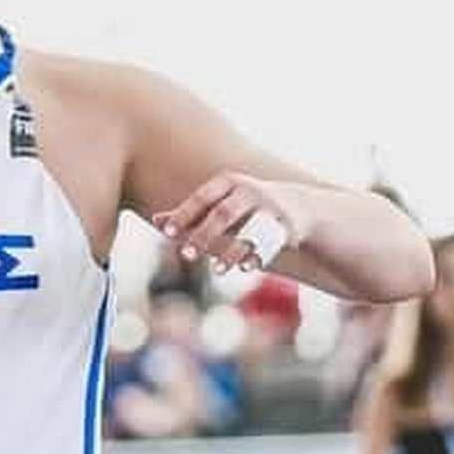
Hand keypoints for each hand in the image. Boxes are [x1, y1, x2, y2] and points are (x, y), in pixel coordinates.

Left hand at [151, 171, 307, 272]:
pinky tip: (245, 269)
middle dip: (204, 235)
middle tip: (186, 255)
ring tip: (216, 271)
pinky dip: (257, 256)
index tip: (167, 234)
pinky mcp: (288, 227)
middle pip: (223, 214)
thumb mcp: (219, 204)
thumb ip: (189, 213)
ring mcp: (271, 208)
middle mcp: (250, 192)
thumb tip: (155, 220)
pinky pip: (271, 244)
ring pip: (249, 231)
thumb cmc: (246, 207)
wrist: (298, 207)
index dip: (184, 214)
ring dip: (231, 251)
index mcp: (229, 183)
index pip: (202, 198)